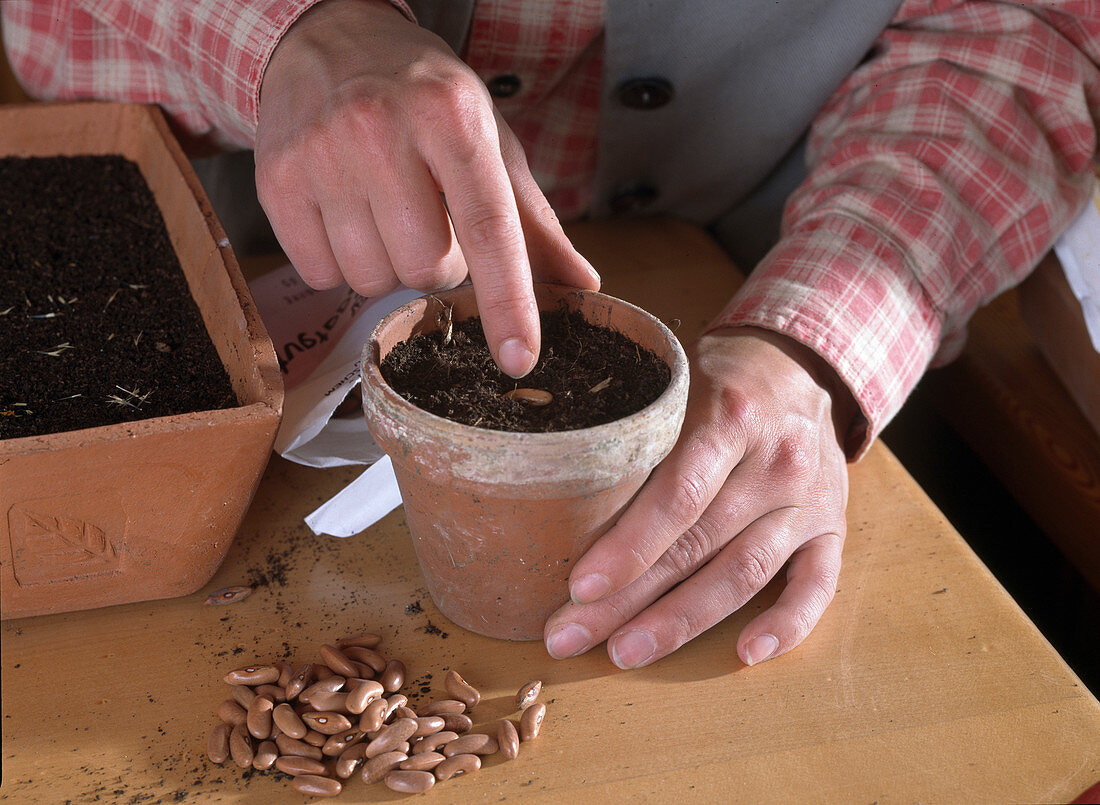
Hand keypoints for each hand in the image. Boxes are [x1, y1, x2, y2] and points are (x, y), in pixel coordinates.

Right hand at [254, 0, 599, 376]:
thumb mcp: (488, 140)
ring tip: (384, 209)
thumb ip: (532, 220)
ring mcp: (321, 155)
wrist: (329, 41)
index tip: (518, 358)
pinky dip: (342, 262)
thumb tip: (581, 286)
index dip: (508, 301)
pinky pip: (323, 275)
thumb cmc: (422, 98)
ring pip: (372, 279)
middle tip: (428, 216)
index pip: (488, 228)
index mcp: (451, 118)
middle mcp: (381, 130)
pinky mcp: (276, 182)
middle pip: (427, 269)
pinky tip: (345, 213)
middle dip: (438, 263)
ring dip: (389, 264)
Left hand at [544, 327, 852, 667]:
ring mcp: (809, 499)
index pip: (677, 495)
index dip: (629, 547)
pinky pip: (818, 584)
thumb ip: (635, 427)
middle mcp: (776, 462)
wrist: (801, 363)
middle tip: (571, 635)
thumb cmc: (717, 376)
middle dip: (629, 600)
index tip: (580, 587)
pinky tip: (745, 654)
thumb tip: (553, 486)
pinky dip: (787, 624)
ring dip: (683, 621)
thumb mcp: (674, 377)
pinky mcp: (832, 526)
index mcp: (730, 417)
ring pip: (745, 573)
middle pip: (698, 545)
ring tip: (626, 652)